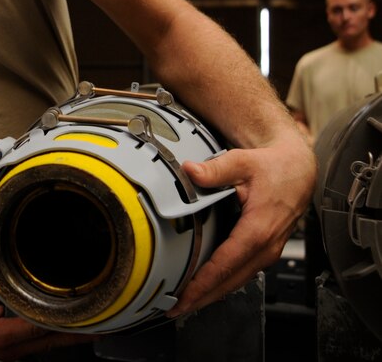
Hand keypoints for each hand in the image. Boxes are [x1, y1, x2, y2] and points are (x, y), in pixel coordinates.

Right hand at [0, 280, 98, 360]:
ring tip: (88, 329)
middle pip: (49, 344)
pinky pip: (37, 347)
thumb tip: (26, 273)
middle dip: (75, 336)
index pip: (40, 329)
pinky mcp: (11, 352)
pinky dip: (52, 338)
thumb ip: (7, 285)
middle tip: (99, 329)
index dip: (63, 323)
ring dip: (66, 338)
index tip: (83, 319)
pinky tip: (64, 331)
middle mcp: (10, 350)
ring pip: (46, 348)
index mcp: (2, 336)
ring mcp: (11, 355)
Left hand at [165, 135, 315, 316]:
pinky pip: (242, 273)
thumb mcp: (242, 162)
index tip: (183, 297)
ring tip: (186, 304)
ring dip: (212, 294)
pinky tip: (206, 287)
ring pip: (237, 280)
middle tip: (175, 309)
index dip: (203, 283)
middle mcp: (265, 246)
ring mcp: (267, 251)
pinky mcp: (265, 250)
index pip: (226, 264)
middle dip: (202, 298)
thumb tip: (190, 171)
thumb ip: (215, 169)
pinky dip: (223, 283)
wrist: (298, 170)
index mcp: (258, 229)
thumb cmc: (273, 168)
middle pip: (230, 281)